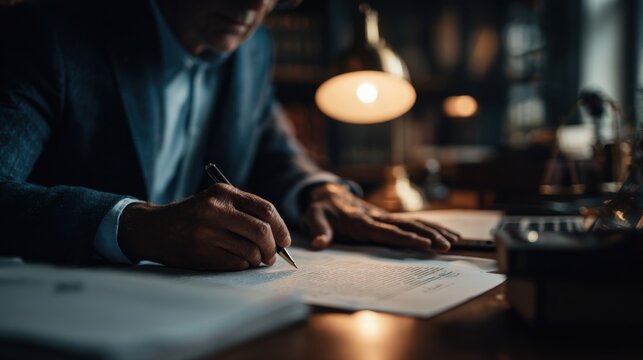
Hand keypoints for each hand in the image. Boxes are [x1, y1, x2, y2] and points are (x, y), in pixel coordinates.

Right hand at [118, 184, 290, 270]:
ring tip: (255, 259)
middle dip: (273, 248)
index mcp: (223, 193)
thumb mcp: (215, 201)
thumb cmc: (192, 217)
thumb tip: (279, 236)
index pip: (266, 210)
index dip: (281, 228)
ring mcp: (207, 232)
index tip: (285, 240)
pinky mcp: (201, 253)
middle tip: (273, 255)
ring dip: (258, 259)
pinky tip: (236, 261)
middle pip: (262, 231)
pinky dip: (243, 265)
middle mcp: (216, 210)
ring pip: (251, 251)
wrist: (153, 229)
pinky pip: (236, 263)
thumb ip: (244, 212)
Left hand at [303, 183, 459, 251]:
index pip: (387, 231)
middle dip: (429, 235)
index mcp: (360, 221)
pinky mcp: (387, 218)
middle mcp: (376, 217)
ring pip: (414, 222)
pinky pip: (412, 222)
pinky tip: (446, 234)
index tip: (424, 244)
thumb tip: (319, 244)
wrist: (327, 192)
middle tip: (448, 246)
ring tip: (455, 240)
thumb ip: (318, 231)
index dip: (406, 238)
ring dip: (435, 230)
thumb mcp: (313, 217)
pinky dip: (430, 227)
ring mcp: (383, 216)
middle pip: (407, 226)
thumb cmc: (320, 208)